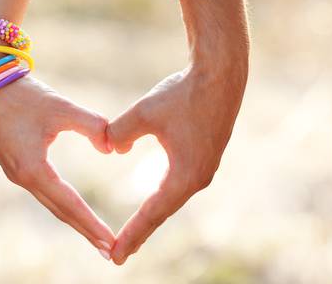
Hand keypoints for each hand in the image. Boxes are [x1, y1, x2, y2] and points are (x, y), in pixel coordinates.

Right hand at [0, 50, 114, 258]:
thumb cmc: (22, 95)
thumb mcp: (61, 107)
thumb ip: (92, 125)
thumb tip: (112, 148)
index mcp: (33, 169)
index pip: (69, 204)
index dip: (91, 224)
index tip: (111, 242)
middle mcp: (24, 178)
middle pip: (61, 212)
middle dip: (86, 231)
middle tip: (110, 251)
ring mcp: (18, 174)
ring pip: (52, 204)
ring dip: (75, 220)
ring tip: (97, 236)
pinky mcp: (17, 166)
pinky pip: (45, 193)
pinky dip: (63, 205)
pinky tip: (75, 209)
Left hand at [107, 62, 245, 264]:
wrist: (221, 75)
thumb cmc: (184, 94)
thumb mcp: (142, 113)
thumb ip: (119, 134)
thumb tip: (110, 149)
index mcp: (185, 175)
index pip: (152, 213)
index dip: (132, 234)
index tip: (116, 255)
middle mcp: (198, 177)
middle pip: (163, 212)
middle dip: (140, 232)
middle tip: (119, 254)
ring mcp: (204, 167)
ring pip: (172, 198)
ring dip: (152, 215)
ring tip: (135, 232)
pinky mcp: (205, 155)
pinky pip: (179, 184)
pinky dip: (163, 197)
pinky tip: (155, 199)